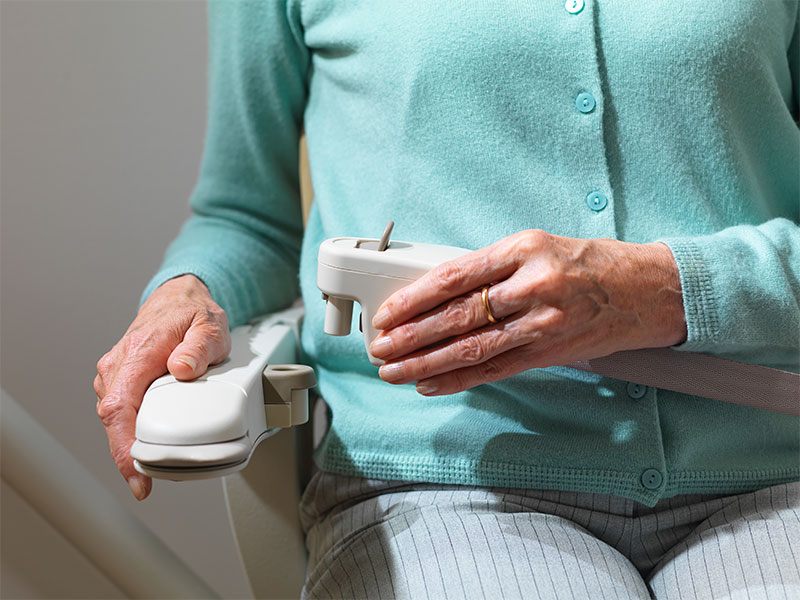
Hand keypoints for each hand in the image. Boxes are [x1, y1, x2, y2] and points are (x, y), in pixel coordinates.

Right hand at [94, 275, 229, 499]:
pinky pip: (119, 409)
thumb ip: (199, 348)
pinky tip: (145, 443)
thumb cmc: (192, 313)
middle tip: (146, 482)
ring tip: (150, 465)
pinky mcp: (119, 378)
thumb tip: (182, 368)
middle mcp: (119, 363)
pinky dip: (129, 429)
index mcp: (139, 352)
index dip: (123, 446)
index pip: (120, 407)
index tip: (135, 473)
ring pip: (114, 416)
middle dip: (126, 454)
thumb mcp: (210, 326)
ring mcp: (115, 371)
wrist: (177, 299)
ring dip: (127, 442)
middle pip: (112, 419)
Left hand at [369, 230, 685, 394]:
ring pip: (472, 348)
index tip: (387, 312)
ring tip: (393, 370)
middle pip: (458, 317)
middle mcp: (532, 286)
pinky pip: (496, 370)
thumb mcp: (536, 247)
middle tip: (379, 348)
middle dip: (411, 336)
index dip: (414, 298)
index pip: (455, 277)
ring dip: (426, 363)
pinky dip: (458, 379)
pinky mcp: (549, 352)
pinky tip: (430, 383)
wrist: (645, 290)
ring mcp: (543, 323)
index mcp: (523, 250)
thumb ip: (490, 269)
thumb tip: (434, 294)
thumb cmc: (586, 263)